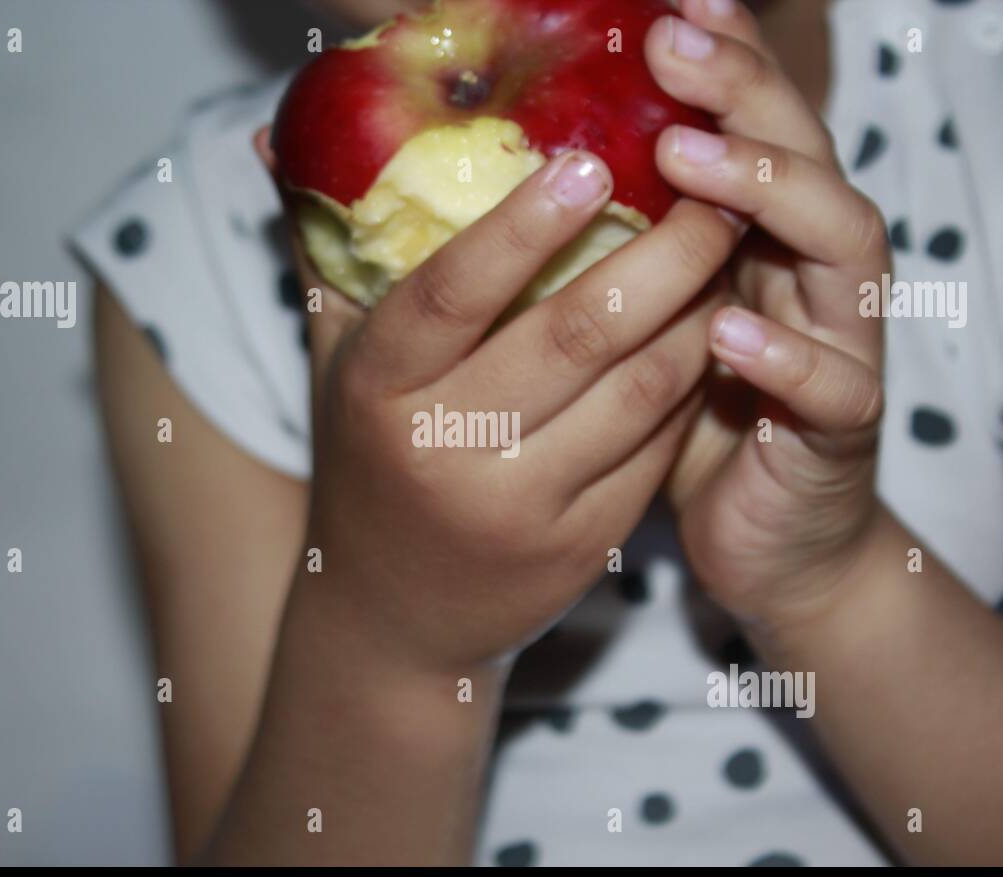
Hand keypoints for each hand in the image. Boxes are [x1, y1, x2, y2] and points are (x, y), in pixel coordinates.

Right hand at [257, 128, 741, 674]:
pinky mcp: (581, 549)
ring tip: (726, 252)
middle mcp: (445, 451)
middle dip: (664, 254)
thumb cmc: (367, 464)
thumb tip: (277, 132)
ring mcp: (520, 508)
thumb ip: (323, 250)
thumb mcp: (333, 364)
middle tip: (714, 193)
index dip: (523, 225)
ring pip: (638, 391)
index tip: (592, 159)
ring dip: (696, 313)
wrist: (391, 618)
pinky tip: (711, 335)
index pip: (452, 292)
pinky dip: (691, 386)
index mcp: (377, 391)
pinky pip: (656, 450)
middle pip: (575, 334)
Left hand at [642, 0, 889, 633]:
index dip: (726, 63)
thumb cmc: (694, 424)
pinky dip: (787, 354)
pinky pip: (832, 385)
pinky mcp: (843, 430)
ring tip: (694, 159)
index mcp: (766, 240)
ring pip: (843, 247)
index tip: (669, 8)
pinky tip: (727, 330)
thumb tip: (527, 183)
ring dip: (771, 195)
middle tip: (676, 45)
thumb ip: (624, 256)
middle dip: (746, 96)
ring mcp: (842, 344)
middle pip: (807, 159)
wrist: (770, 541)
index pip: (757, 129)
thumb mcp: (652, 326)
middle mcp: (814, 272)